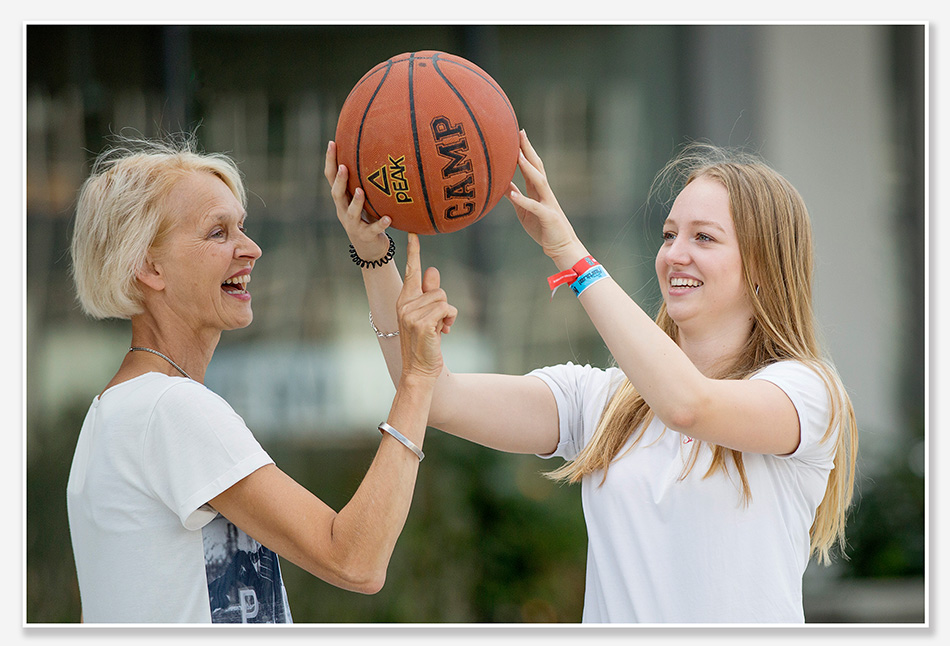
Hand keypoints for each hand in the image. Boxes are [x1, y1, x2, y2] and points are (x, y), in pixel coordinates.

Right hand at [324, 140, 392, 261]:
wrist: (370, 248)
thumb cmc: (367, 217)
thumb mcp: (364, 199)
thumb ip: (367, 182)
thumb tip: (378, 152)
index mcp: (342, 200)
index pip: (331, 178)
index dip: (330, 162)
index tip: (332, 143)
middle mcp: (343, 211)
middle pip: (337, 194)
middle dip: (340, 181)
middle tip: (344, 167)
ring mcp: (353, 225)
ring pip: (351, 213)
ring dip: (356, 202)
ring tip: (361, 191)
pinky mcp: (366, 236)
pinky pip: (373, 229)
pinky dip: (381, 223)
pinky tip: (388, 218)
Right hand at [396, 234, 456, 379]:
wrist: (419, 370)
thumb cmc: (425, 343)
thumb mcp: (427, 316)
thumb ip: (429, 294)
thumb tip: (433, 270)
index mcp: (404, 299)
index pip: (411, 271)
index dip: (413, 252)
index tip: (413, 233)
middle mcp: (404, 303)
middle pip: (437, 288)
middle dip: (444, 304)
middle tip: (439, 323)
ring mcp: (411, 313)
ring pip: (443, 298)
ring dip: (448, 315)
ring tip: (439, 329)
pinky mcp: (421, 323)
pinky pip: (446, 309)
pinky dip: (450, 320)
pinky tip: (443, 333)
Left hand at [506, 131, 588, 268]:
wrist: (562, 247)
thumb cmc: (542, 229)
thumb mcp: (524, 211)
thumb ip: (515, 197)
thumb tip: (503, 185)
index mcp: (539, 191)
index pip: (532, 166)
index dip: (524, 150)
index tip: (517, 134)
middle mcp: (545, 193)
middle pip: (537, 167)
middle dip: (528, 150)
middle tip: (520, 133)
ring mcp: (548, 203)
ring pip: (539, 182)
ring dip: (528, 168)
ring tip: (517, 156)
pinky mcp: (548, 217)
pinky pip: (535, 207)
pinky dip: (524, 200)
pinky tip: (514, 195)